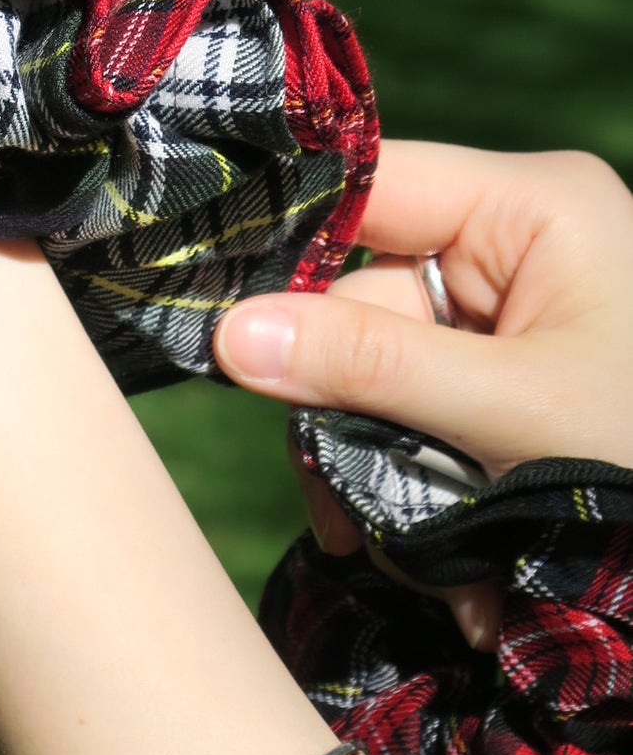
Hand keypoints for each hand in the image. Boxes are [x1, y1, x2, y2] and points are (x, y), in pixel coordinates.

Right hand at [212, 141, 632, 647]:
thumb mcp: (513, 413)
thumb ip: (369, 364)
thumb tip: (227, 336)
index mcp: (530, 204)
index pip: (367, 187)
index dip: (287, 248)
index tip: (224, 324)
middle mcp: (511, 240)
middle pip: (359, 296)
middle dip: (351, 409)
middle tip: (347, 511)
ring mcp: (507, 310)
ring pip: (376, 368)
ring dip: (381, 469)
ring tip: (414, 558)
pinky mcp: (502, 375)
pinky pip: (414, 409)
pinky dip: (414, 487)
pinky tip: (449, 567)